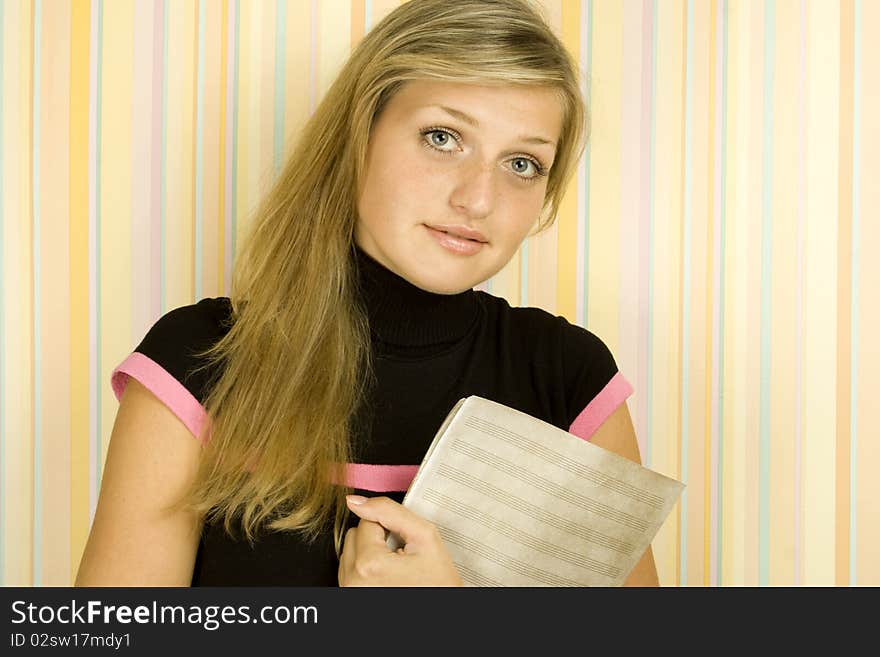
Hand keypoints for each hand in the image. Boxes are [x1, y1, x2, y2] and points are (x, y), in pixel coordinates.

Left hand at [338, 495, 463, 586]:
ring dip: (370, 554)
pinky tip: (386, 577)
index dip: (390, 528)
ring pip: (350, 551)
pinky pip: (349, 570)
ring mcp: (349, 591)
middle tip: (401, 556)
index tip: (404, 545)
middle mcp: (353, 581)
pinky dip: (366, 569)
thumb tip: (356, 501)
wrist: (444, 608)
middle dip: (377, 540)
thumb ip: (389, 511)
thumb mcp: (424, 536)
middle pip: (354, 535)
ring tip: (394, 568)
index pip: (367, 521)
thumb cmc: (437, 582)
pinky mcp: (349, 596)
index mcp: (369, 564)